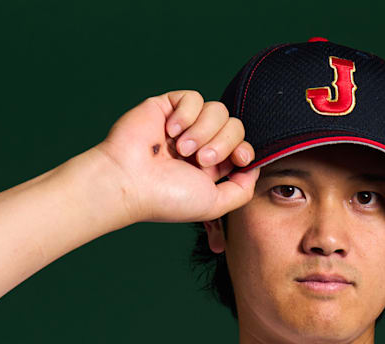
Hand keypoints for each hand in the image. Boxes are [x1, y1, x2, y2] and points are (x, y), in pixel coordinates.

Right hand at [90, 90, 260, 225]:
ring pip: (218, 110)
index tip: (239, 159)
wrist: (131, 181)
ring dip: (203, 131)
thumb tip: (253, 168)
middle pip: (235, 126)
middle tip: (199, 160)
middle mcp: (200, 144)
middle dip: (223, 143)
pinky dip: (187, 115)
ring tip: (181, 149)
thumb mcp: (215, 204)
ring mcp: (185, 125)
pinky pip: (194, 98)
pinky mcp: (168, 107)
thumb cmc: (167, 197)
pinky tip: (171, 131)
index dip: (246, 150)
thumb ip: (241, 190)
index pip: (243, 146)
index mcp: (211, 167)